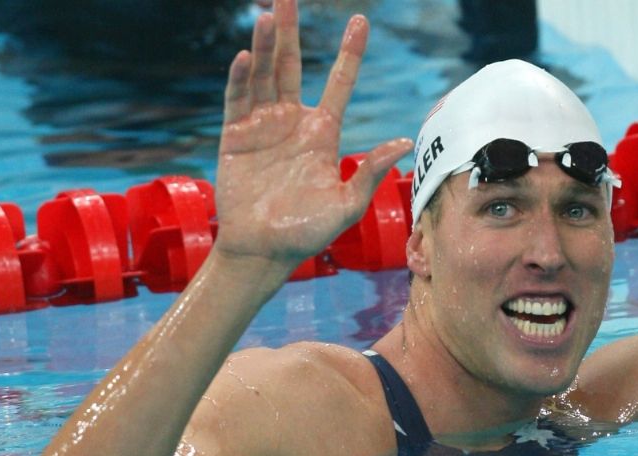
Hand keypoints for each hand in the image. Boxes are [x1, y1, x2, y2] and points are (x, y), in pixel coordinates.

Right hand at [213, 0, 411, 273]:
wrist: (263, 250)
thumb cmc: (307, 233)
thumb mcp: (346, 205)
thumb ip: (369, 173)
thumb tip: (402, 142)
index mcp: (322, 133)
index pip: (338, 83)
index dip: (348, 53)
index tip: (360, 21)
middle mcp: (292, 121)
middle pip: (290, 65)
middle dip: (289, 31)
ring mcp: (261, 126)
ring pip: (263, 75)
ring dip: (264, 46)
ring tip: (266, 15)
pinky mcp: (235, 136)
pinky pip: (237, 100)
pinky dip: (240, 78)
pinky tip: (245, 57)